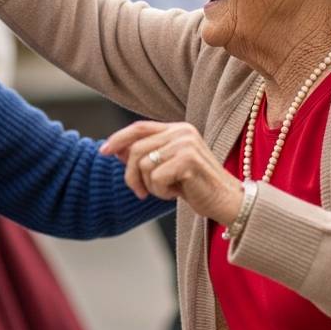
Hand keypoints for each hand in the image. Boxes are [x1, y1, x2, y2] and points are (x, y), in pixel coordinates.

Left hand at [100, 120, 244, 223]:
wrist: (228, 201)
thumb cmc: (196, 186)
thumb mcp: (168, 167)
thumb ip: (146, 155)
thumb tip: (115, 149)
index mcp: (178, 129)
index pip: (139, 128)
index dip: (118, 139)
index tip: (103, 151)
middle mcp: (182, 132)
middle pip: (136, 150)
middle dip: (131, 175)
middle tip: (140, 192)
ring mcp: (185, 144)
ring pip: (143, 165)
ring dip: (150, 186)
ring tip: (168, 190)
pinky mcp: (188, 161)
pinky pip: (156, 179)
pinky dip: (161, 192)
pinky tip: (177, 193)